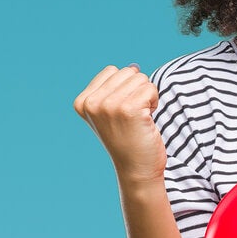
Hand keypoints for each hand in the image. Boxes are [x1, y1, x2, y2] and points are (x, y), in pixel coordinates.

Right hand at [73, 64, 166, 187]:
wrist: (136, 170)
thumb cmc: (128, 139)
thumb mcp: (111, 111)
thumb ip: (116, 87)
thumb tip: (134, 67)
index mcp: (82, 102)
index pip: (112, 71)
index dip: (124, 88)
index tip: (121, 114)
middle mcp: (91, 103)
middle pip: (127, 72)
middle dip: (137, 91)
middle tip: (133, 118)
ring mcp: (108, 106)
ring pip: (141, 78)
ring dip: (147, 97)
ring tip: (139, 120)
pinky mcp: (128, 109)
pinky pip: (150, 88)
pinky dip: (154, 102)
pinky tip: (147, 121)